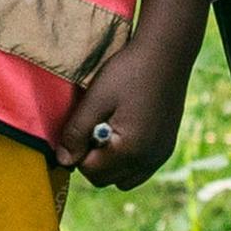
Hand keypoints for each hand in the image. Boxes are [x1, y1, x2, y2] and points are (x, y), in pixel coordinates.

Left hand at [55, 0, 208, 188]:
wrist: (168, 51)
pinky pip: (142, 167)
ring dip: (112, 162)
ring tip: (111, 127)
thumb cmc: (129, 71)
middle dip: (94, 158)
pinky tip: (127, 128)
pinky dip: (129, 157)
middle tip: (96, 124)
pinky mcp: (167, 146)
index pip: (90, 171)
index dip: (79, 150)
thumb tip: (63, 161)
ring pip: (125, 178)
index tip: (84, 124)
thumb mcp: (97, 98)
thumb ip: (76, 132)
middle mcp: (148, 160)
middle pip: (106, 179)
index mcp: (130, 151)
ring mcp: (160, 154)